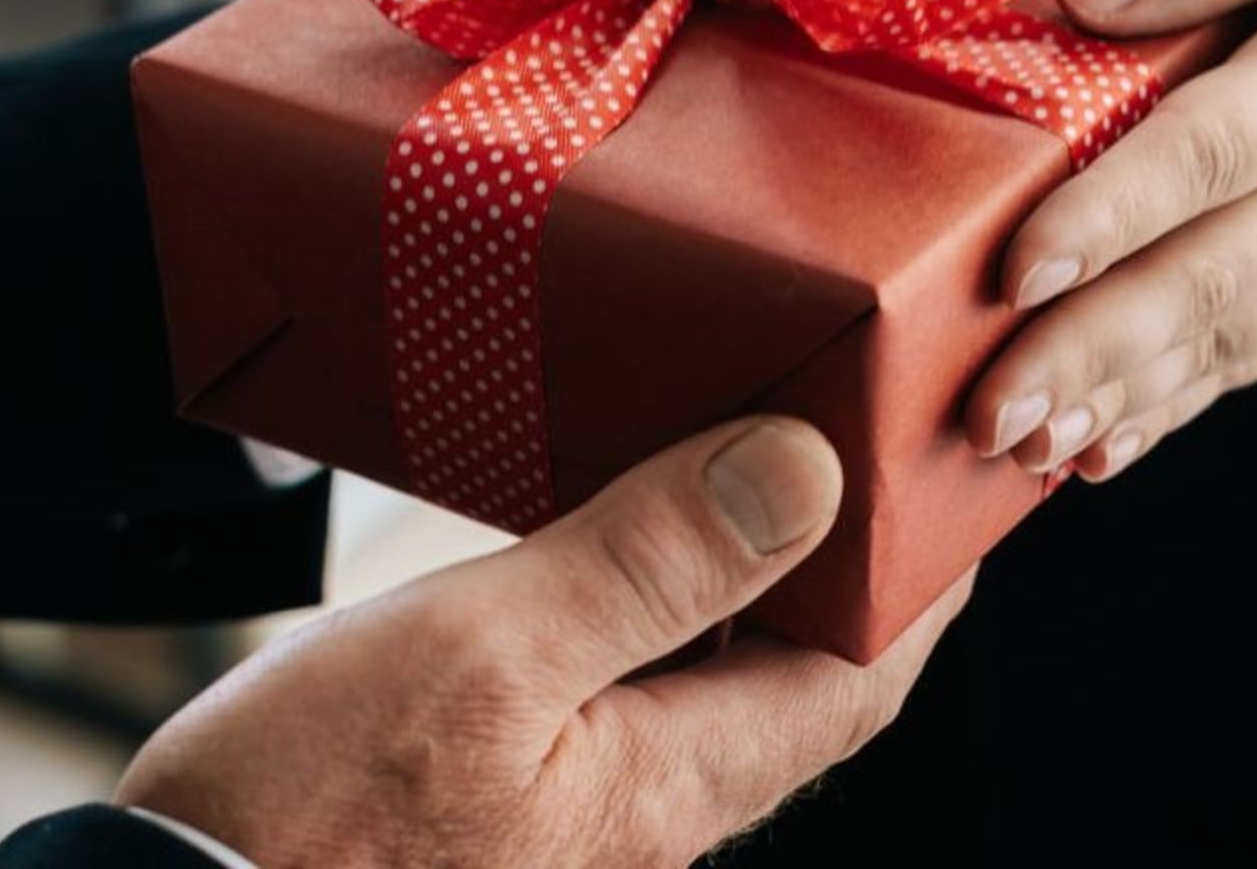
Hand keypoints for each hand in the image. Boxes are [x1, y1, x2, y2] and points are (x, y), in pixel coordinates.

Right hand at [116, 417, 971, 865]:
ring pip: (708, 679)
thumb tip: (807, 473)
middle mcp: (647, 810)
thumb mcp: (488, 654)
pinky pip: (619, 689)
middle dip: (843, 563)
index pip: (865, 668)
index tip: (948, 469)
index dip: (923, 568)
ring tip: (738, 459)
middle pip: (798, 674)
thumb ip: (648, 565)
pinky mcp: (501, 802)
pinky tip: (595, 542)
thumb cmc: (308, 816)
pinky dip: (641, 605)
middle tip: (855, 439)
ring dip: (741, 577)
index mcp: (673, 780)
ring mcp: (576, 814)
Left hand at [964, 0, 1256, 480]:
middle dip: (1087, 350)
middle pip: (1198, 279)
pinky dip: (1163, 412)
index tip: (1023, 263)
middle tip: (985, 408)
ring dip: (1108, 398)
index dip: (1114, 212)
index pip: (1209, 153)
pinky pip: (1238, 358)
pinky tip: (1086, 457)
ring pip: (1210, 339)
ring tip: (1008, 447)